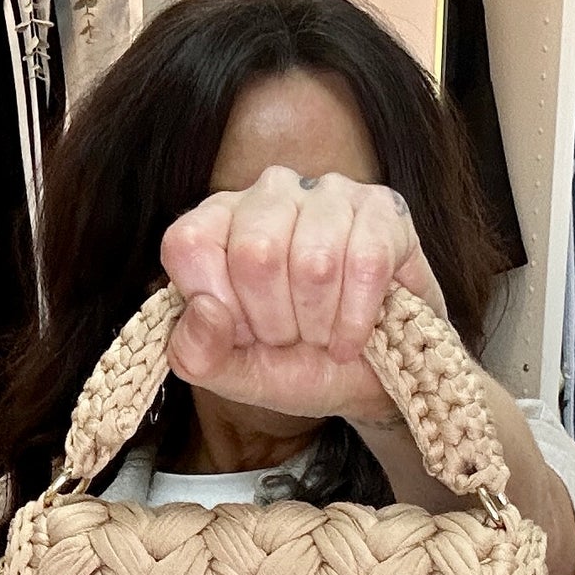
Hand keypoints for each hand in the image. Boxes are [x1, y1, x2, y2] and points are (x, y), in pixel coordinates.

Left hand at [160, 166, 447, 423]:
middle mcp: (267, 194)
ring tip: (324, 332)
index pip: (191, 245)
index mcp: (216, 223)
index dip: (222, 307)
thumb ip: (198, 353)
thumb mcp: (236, 374)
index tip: (245, 332)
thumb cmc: (295, 365)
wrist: (367, 382)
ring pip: (316, 262)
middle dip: (276, 321)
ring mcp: (328, 192)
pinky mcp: (383, 208)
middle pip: (256, 254)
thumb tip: (204, 309)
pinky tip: (353, 335)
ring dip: (321, 323)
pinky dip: (358, 319)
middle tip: (291, 335)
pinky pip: (367, 263)